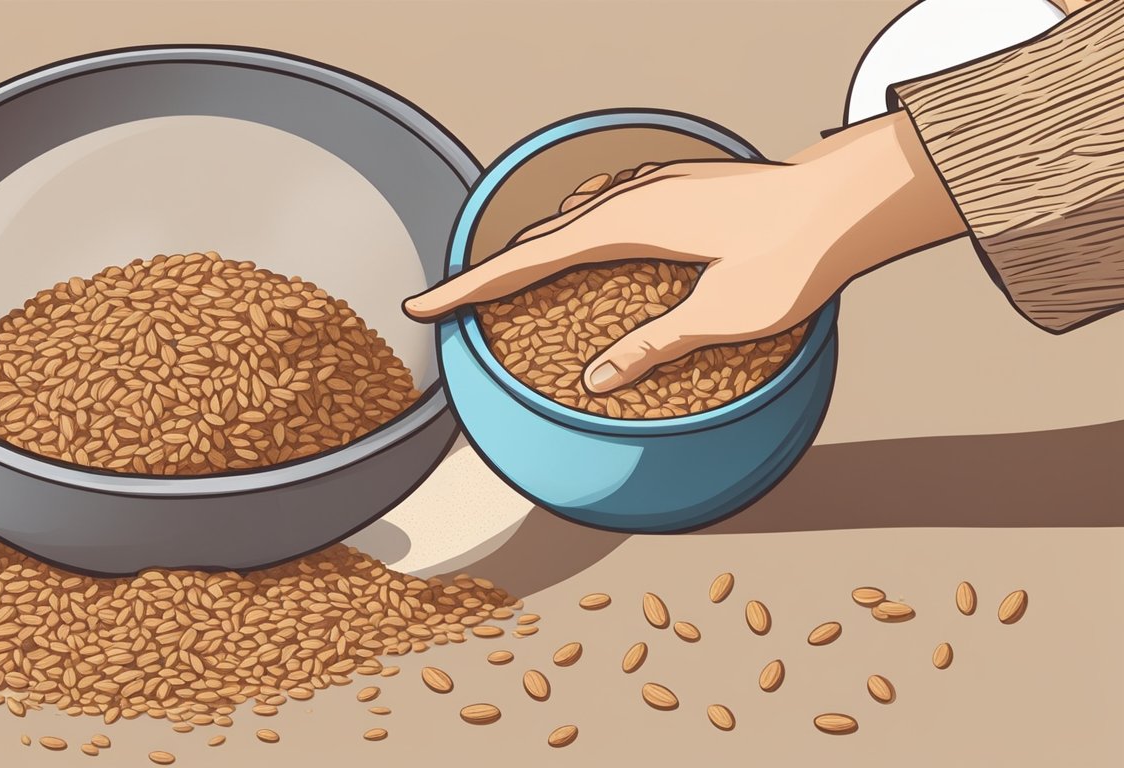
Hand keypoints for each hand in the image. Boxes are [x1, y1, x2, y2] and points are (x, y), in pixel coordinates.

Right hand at [404, 111, 966, 392]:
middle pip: (540, 237)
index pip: (530, 262)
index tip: (425, 304)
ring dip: (531, 249)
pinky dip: (573, 231)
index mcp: (628, 226)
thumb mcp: (722, 316)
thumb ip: (653, 346)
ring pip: (570, 218)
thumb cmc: (795, 255)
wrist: (851, 199)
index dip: (472, 287)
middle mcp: (632, 197)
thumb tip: (596, 381)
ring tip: (504, 276)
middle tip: (447, 301)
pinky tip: (584, 236)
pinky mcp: (679, 186)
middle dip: (489, 271)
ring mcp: (655, 186)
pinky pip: (603, 208)